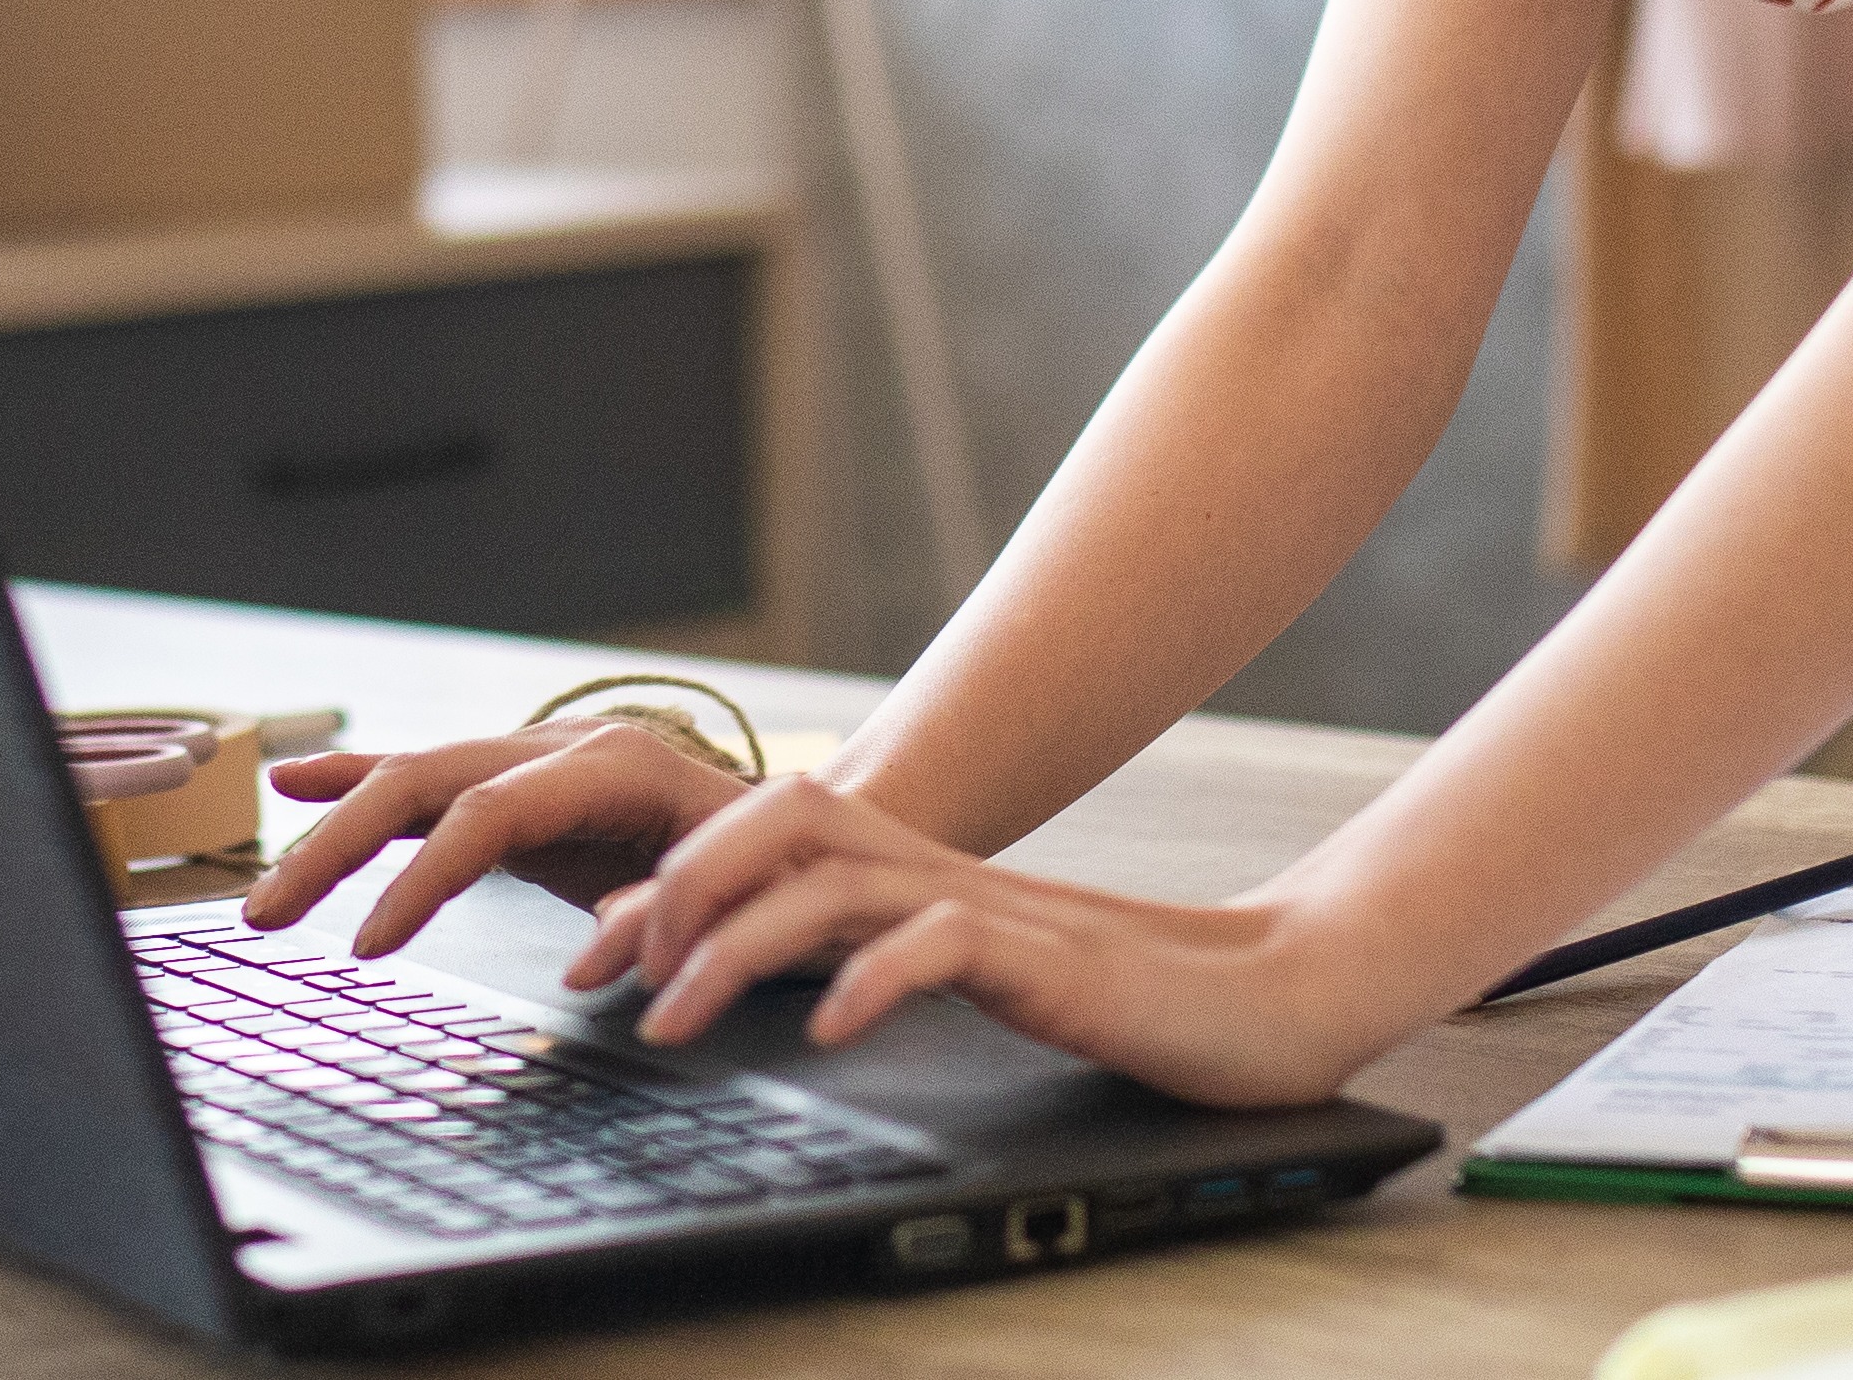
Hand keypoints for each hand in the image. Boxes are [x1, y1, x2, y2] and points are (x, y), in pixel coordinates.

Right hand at [241, 718, 757, 957]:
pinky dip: (359, 786)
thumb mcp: (743, 897)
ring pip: (410, 779)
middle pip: (424, 781)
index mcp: (615, 768)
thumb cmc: (779, 871)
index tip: (368, 947)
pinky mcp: (522, 787)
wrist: (807, 831)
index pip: (487, 815)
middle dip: (337, 848)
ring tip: (263, 892)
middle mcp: (562, 748)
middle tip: (269, 917)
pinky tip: (297, 785)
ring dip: (331, 832)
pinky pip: (427, 783)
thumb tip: (600, 955)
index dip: (421, 878)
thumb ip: (672, 916)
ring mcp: (536, 761)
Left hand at [581, 775, 1404, 1110]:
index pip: (760, 838)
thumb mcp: (963, 976)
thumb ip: (872, 961)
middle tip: (611, 974)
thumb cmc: (1114, 998)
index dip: (662, 884)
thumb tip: (764, 986)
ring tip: (678, 1016)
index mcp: (910, 874)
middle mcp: (937, 873)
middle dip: (677, 888)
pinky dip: (872, 983)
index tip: (587, 954)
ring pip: (833, 884)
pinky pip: (943, 948)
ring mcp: (992, 910)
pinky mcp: (1048, 960)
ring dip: (738, 946)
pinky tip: (830, 1032)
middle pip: (778, 820)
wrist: (1265, 998)